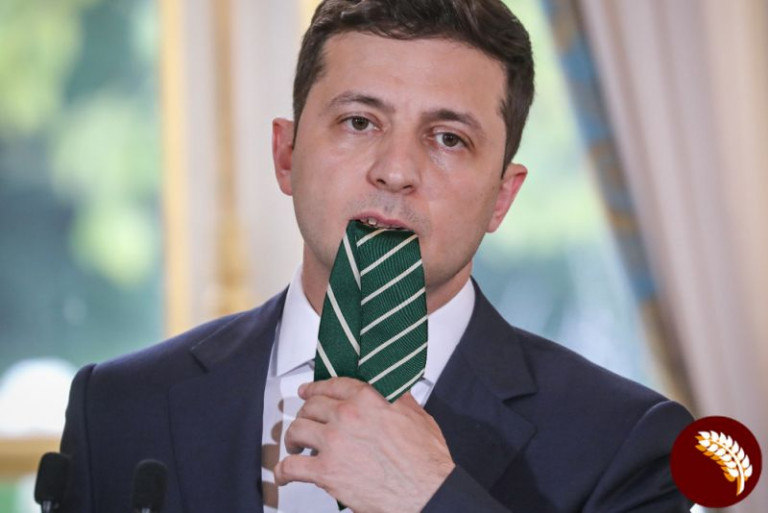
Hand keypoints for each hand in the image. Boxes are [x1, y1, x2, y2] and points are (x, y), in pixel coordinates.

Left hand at [274, 377, 454, 512]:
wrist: (425, 491)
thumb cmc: (425, 459)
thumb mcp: (416, 415)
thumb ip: (397, 398)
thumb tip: (390, 391)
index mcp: (367, 398)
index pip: (332, 385)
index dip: (315, 388)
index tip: (308, 392)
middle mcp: (346, 416)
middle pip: (311, 406)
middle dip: (305, 413)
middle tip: (305, 421)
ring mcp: (333, 443)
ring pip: (297, 430)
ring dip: (293, 438)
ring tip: (295, 445)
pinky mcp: (326, 471)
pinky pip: (292, 466)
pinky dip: (283, 471)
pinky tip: (285, 474)